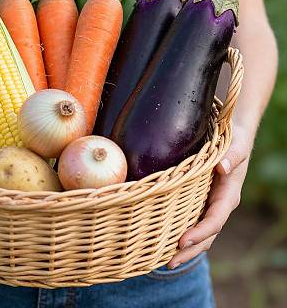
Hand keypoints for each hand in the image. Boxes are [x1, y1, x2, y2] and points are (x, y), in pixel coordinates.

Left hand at [167, 124, 252, 268]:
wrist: (233, 136)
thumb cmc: (233, 140)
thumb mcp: (235, 146)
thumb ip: (232, 157)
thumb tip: (222, 167)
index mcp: (228, 195)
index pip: (214, 220)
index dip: (200, 233)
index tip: (182, 241)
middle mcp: (219, 204)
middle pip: (206, 235)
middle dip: (190, 250)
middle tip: (169, 262)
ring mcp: (209, 204)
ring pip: (199, 232)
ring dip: (185, 247)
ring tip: (164, 260)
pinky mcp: (200, 200)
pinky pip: (191, 219)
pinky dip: (180, 231)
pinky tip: (163, 239)